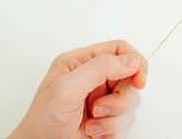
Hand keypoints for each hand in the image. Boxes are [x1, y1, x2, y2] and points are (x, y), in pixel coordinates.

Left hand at [9, 40, 146, 138]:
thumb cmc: (42, 124)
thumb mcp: (67, 89)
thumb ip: (100, 68)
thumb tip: (132, 60)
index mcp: (81, 63)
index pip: (119, 50)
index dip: (135, 63)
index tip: (139, 82)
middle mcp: (94, 78)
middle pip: (130, 78)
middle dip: (120, 99)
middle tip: (98, 110)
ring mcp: (102, 100)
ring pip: (131, 102)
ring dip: (114, 118)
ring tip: (91, 126)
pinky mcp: (108, 119)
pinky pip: (128, 121)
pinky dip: (114, 130)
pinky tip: (95, 134)